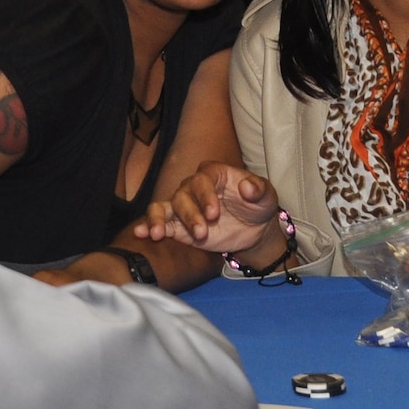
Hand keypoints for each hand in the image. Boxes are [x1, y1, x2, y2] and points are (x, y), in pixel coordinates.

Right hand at [135, 161, 277, 253]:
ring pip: (166, 207)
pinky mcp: (178, 225)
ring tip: (160, 234)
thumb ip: (258, 189)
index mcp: (214, 174)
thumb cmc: (258, 205)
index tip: (214, 213)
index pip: (202, 179)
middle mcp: (194, 187)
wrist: (254, 229)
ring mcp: (184, 206)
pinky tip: (142, 233)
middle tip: (202, 231)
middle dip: (190, 214)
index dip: (205, 195)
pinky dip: (149, 226)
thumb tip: (247, 187)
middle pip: (182, 195)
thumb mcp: (266, 196)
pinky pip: (159, 221)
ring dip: (162, 220)